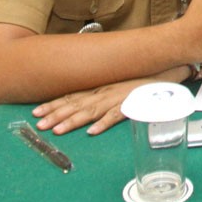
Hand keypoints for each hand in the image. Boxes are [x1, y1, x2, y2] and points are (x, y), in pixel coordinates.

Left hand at [33, 77, 154, 135]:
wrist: (166, 70)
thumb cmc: (141, 79)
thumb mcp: (117, 85)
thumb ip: (101, 94)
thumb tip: (84, 107)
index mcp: (99, 88)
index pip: (71, 96)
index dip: (52, 104)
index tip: (35, 112)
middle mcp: (104, 92)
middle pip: (76, 104)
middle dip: (56, 115)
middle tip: (39, 125)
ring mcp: (118, 98)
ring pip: (91, 110)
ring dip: (73, 120)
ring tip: (58, 131)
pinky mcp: (133, 104)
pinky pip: (117, 115)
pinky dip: (104, 123)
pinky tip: (92, 132)